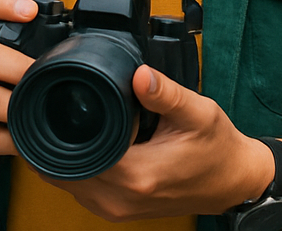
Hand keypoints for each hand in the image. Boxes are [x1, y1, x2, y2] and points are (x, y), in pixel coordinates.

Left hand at [40, 65, 274, 221]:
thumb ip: (165, 93)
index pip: (76, 154)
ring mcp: (118, 209)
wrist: (234, 181)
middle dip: (51, 138)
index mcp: (137, 175)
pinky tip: (78, 141)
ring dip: (59, 154)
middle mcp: (121, 198)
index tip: (51, 100)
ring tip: (59, 118)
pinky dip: (73, 166)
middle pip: (63, 170)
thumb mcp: (197, 112)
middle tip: (47, 103)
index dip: (58, 127)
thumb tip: (138, 73)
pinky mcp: (119, 209)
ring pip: (68, 182)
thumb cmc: (218, 148)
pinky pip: (81, 189)